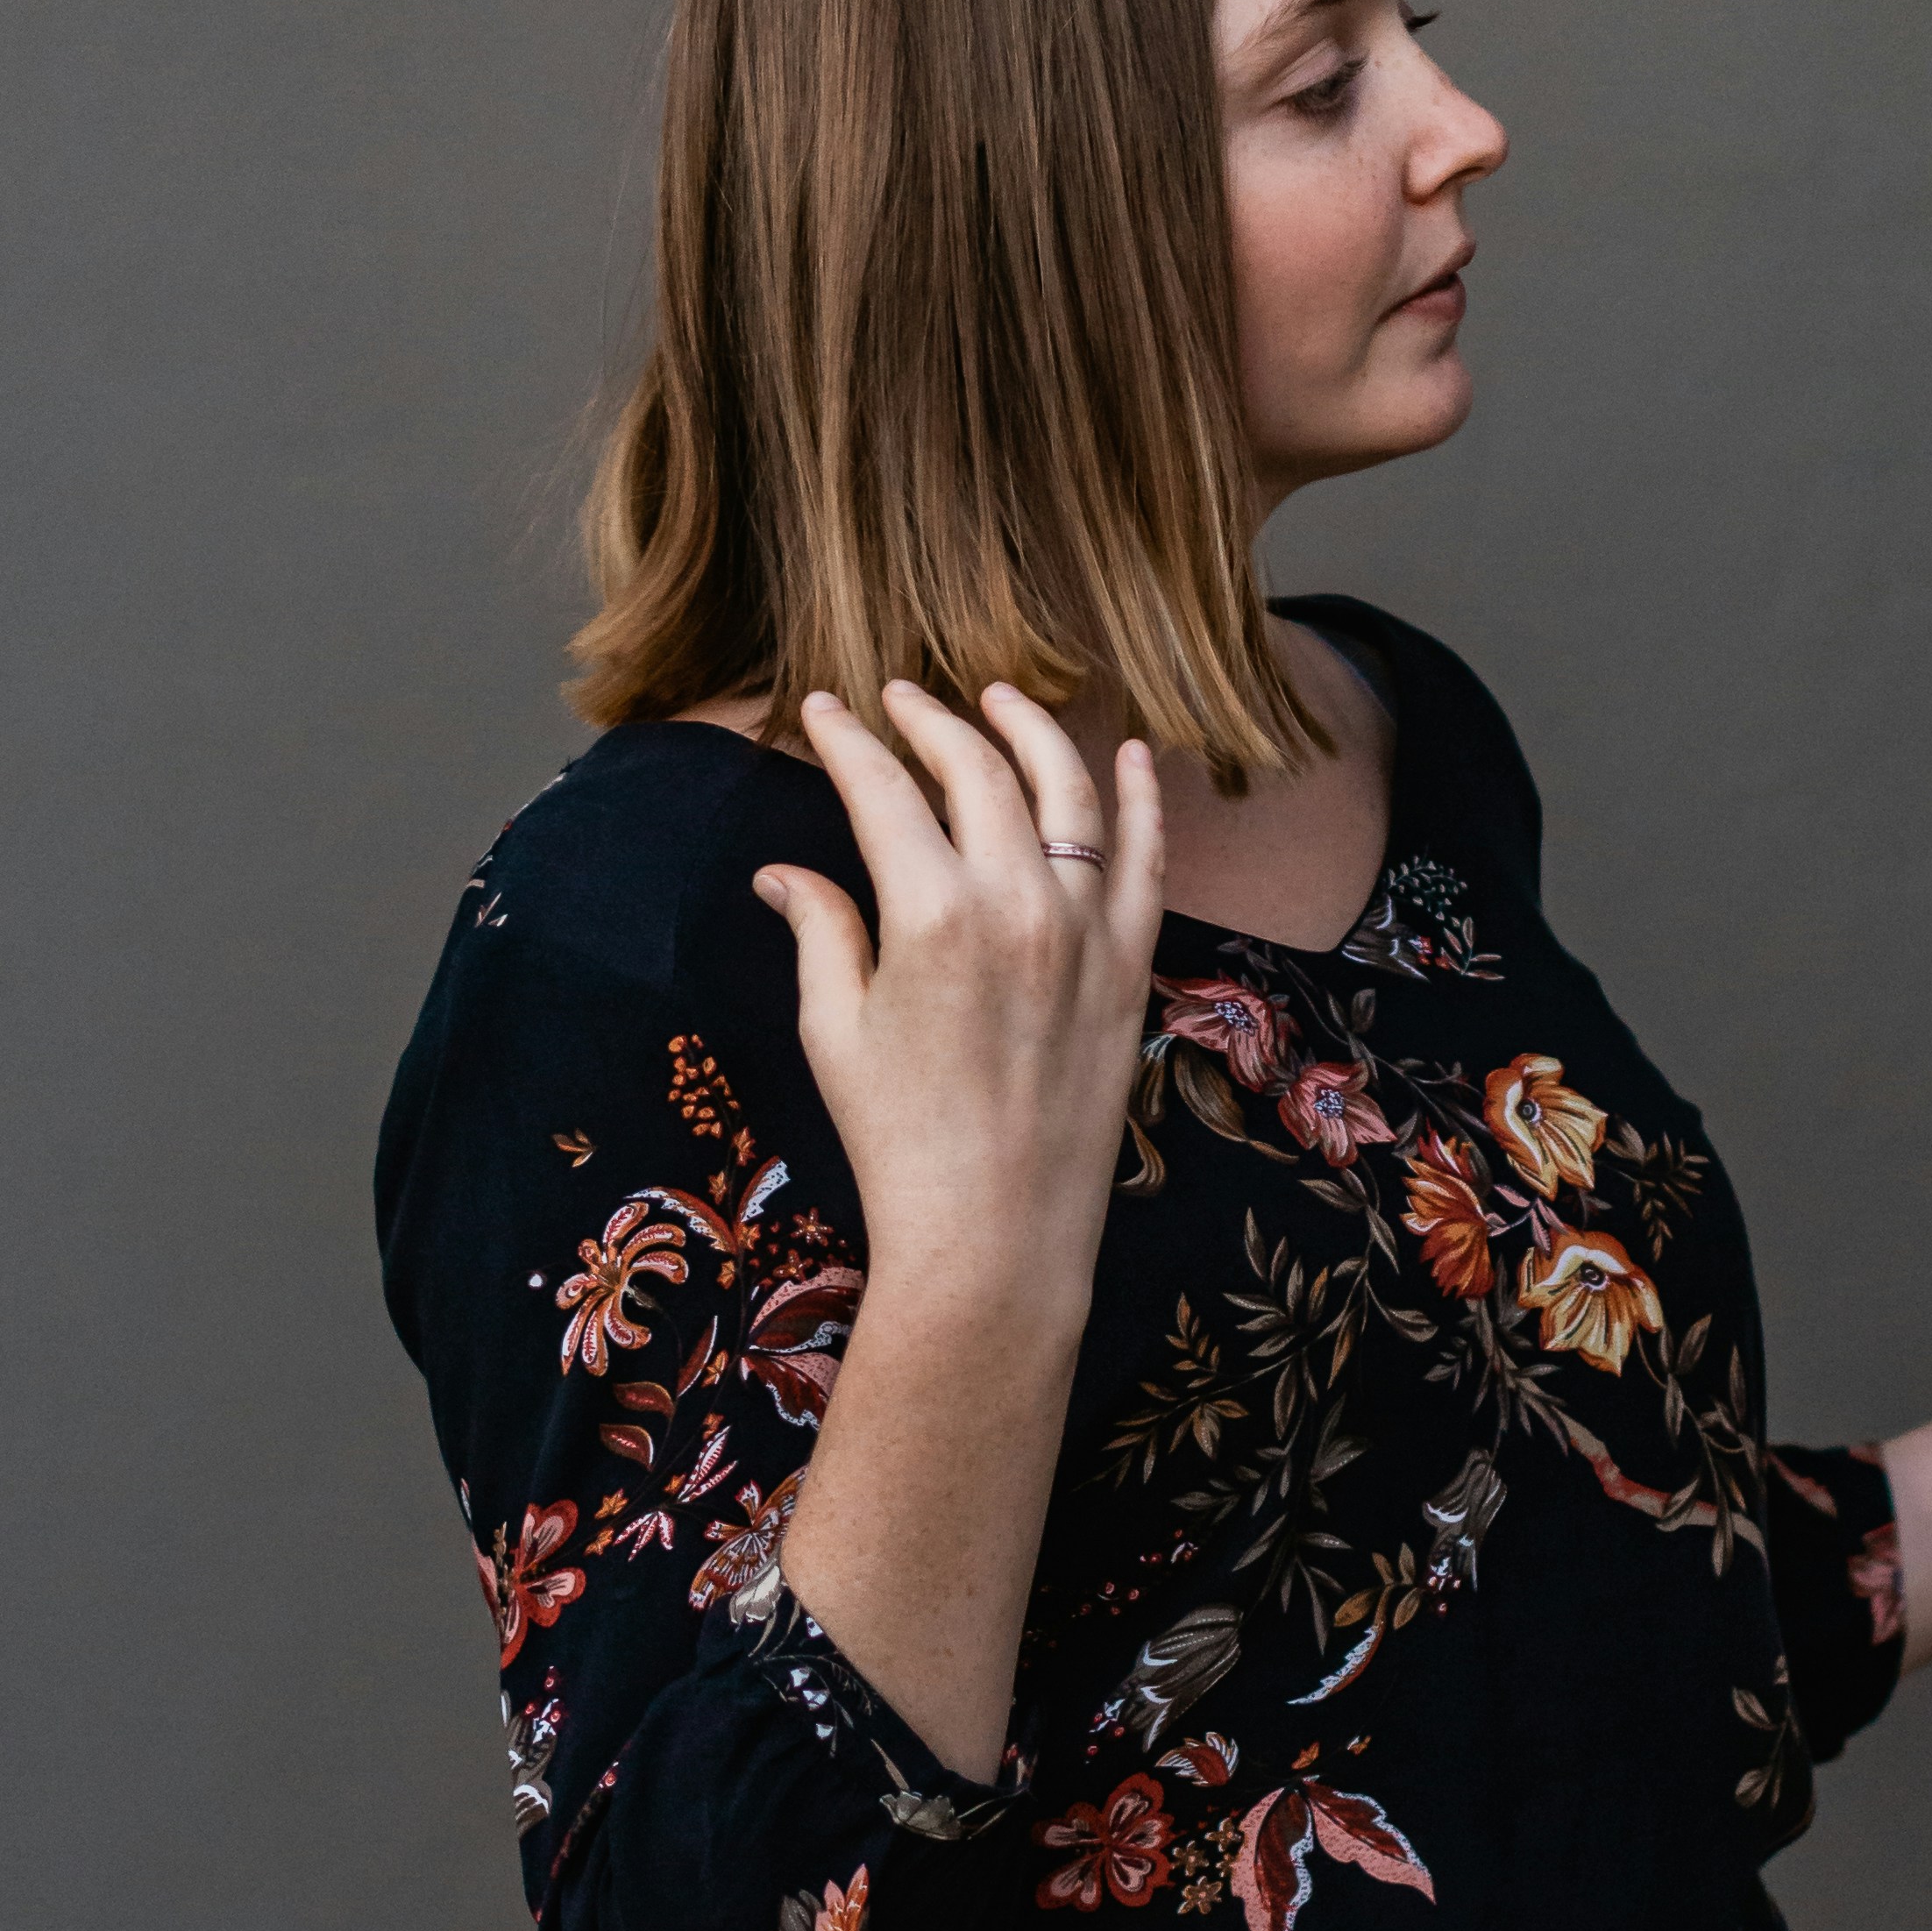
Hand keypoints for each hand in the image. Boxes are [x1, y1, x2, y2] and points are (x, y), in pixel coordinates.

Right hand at [753, 680, 1165, 1343]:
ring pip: (1068, 792)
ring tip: (999, 695)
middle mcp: (1017, 903)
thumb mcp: (834, 1030)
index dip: (849, 740)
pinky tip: (1131, 754)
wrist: (994, 1235)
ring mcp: (1086, 929)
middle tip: (900, 696)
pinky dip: (1143, 798)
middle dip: (931, 720)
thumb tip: (783, 870)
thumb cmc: (899, 1139)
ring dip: (1031, 731)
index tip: (826, 708)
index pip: (884, 791)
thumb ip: (820, 930)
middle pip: (977, 772)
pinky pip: (1148, 858)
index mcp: (931, 914)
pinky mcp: (1130, 963)